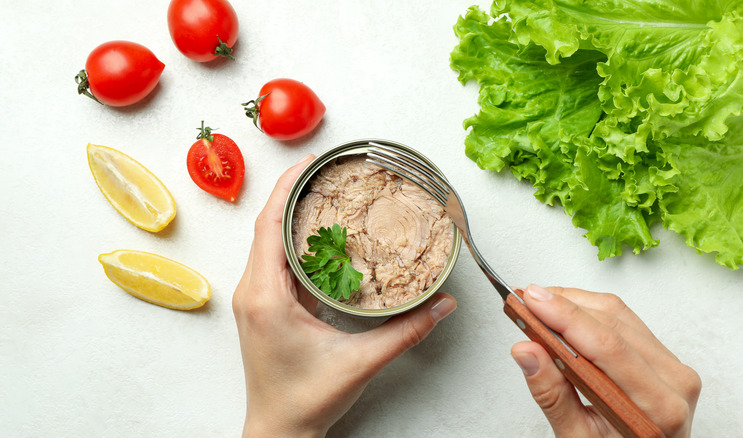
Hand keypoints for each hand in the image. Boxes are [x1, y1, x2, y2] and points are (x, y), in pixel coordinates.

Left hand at [232, 155, 457, 437]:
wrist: (279, 430)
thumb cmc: (305, 400)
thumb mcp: (361, 362)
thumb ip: (406, 331)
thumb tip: (443, 304)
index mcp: (266, 297)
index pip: (269, 225)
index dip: (288, 188)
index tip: (311, 163)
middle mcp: (253, 291)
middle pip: (267, 225)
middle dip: (294, 192)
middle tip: (327, 170)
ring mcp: (255, 298)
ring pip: (269, 241)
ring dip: (292, 214)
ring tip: (326, 192)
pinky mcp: (263, 305)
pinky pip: (275, 259)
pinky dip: (295, 239)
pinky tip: (319, 233)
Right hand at [511, 284, 700, 437]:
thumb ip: (551, 395)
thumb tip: (527, 352)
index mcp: (658, 406)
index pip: (606, 346)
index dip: (565, 317)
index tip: (532, 302)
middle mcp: (673, 381)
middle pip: (612, 324)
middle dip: (563, 306)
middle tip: (526, 302)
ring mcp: (673, 366)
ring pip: (618, 314)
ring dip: (575, 304)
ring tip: (540, 307)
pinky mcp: (664, 356)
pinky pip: (626, 320)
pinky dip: (591, 312)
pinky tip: (566, 313)